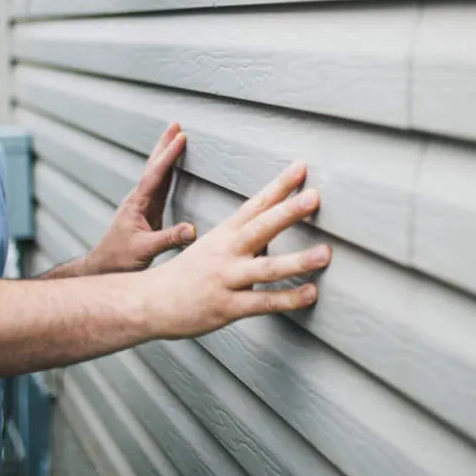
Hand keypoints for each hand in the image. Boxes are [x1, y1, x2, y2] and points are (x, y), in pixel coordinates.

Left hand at [84, 122, 196, 274]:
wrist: (103, 266)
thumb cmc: (119, 259)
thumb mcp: (145, 250)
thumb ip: (169, 239)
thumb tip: (192, 230)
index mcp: (137, 204)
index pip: (155, 175)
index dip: (169, 156)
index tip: (181, 138)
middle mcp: (138, 200)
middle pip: (153, 166)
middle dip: (164, 145)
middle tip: (175, 125)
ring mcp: (142, 205)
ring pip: (155, 173)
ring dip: (165, 155)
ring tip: (174, 138)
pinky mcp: (147, 212)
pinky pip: (159, 185)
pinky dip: (166, 171)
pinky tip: (171, 168)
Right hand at [135, 161, 331, 338]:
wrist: (149, 301)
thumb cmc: (187, 274)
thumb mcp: (213, 246)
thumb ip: (245, 238)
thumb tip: (277, 231)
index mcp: (225, 233)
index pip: (256, 204)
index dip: (279, 186)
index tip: (301, 168)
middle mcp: (227, 252)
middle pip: (261, 227)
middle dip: (289, 211)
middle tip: (314, 196)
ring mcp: (227, 279)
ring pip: (266, 268)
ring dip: (298, 260)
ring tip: (326, 253)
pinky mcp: (227, 306)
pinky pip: (262, 303)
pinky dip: (288, 299)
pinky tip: (311, 294)